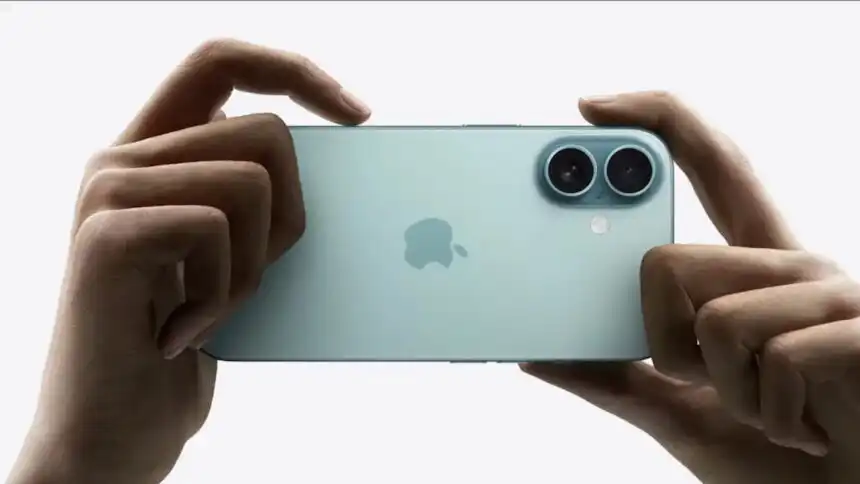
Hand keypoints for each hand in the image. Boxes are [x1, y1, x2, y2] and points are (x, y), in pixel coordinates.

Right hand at [7, 39, 370, 483]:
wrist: (116, 431)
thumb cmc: (184, 341)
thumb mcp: (233, 256)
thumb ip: (257, 197)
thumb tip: (351, 158)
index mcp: (155, 154)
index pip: (222, 62)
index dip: (296, 73)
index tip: (360, 117)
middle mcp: (121, 158)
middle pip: (264, 131)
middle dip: (291, 215)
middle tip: (254, 277)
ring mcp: (106, 192)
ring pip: (249, 181)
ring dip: (253, 268)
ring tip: (211, 312)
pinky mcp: (104, 236)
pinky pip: (215, 229)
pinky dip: (223, 295)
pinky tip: (182, 333)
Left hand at [523, 92, 859, 483]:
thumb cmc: (776, 456)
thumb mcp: (679, 411)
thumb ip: (617, 380)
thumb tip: (539, 354)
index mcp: (754, 270)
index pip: (712, 166)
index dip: (661, 120)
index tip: (591, 106)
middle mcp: (795, 265)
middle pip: (669, 261)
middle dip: (666, 345)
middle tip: (713, 384)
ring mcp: (835, 293)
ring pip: (712, 318)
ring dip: (725, 391)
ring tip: (771, 412)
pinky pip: (770, 358)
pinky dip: (771, 414)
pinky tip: (808, 427)